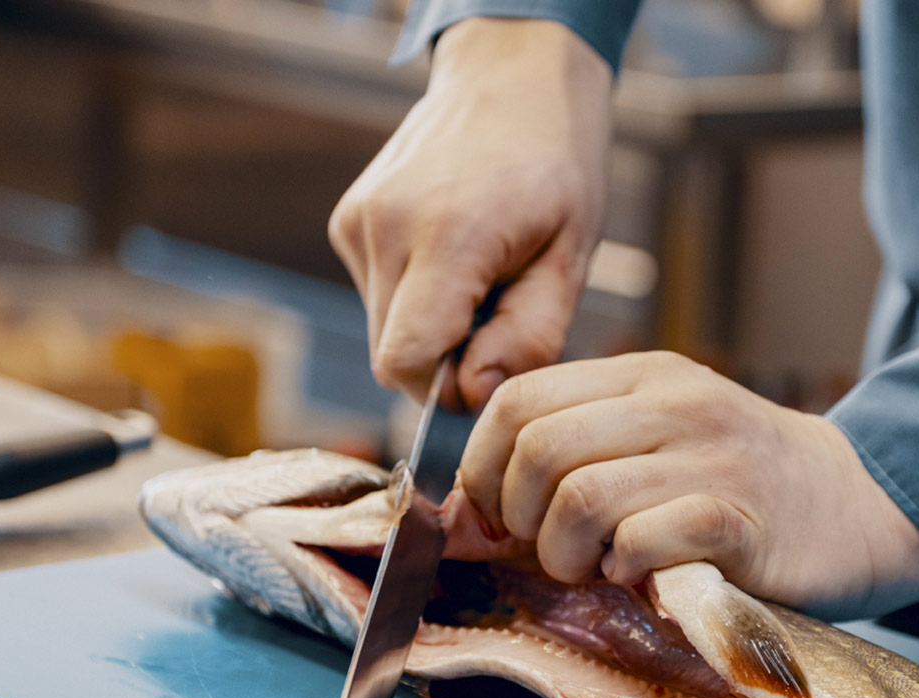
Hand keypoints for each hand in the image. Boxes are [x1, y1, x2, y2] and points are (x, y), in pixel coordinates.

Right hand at [329, 18, 611, 408]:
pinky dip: (416, 299)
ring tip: (482, 280)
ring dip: (432, 329)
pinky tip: (455, 259)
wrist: (511, 79)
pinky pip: (377, 297)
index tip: (492, 371)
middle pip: (391, 356)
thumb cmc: (554, 166)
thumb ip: (526, 337)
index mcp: (447, 235)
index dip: (447, 392)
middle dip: (444, 361)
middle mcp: (386, 226)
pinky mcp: (348, 222)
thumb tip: (471, 397)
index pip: (405, 363)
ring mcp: (358, 222)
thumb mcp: (570, 257)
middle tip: (499, 320)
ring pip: (383, 331)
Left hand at [458, 351, 918, 616]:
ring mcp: (709, 457)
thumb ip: (579, 456)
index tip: (503, 515)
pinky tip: (644, 576)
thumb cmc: (743, 485)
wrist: (862, 506)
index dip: (484, 468)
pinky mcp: (739, 518)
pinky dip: (625, 569)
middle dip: (520, 518)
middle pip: (536, 449)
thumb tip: (470, 515)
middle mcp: (673, 403)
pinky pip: (642, 541)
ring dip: (566, 554)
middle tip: (553, 550)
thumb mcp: (662, 439)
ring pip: (579, 497)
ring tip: (597, 568)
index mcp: (642, 376)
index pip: (516, 400)